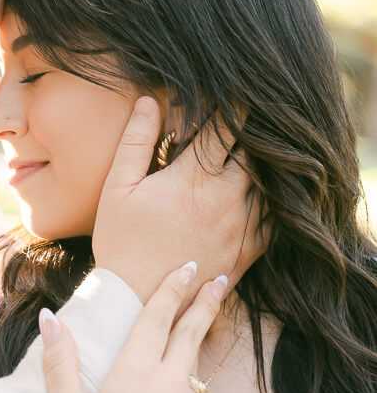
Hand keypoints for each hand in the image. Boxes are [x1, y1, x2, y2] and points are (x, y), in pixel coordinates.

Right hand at [40, 263, 227, 392]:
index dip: (172, 289)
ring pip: (194, 359)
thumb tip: (50, 319)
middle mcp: (167, 381)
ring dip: (202, 331)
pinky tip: (187, 377)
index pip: (158, 317)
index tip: (189, 267)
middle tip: (219, 278)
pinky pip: (193, 390)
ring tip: (209, 315)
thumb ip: (59, 362)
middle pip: (190, 331)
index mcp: (136, 369)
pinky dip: (193, 371)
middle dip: (204, 301)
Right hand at [92, 97, 263, 303]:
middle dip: (251, 137)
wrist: (138, 300)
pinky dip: (273, 203)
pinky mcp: (248, 251)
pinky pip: (274, 220)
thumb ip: (136, 141)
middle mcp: (225, 199)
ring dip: (264, 168)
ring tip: (261, 155)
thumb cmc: (122, 240)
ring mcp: (240, 226)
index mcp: (194, 179)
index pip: (224, 129)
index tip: (239, 92)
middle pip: (255, 153)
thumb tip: (149, 101)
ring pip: (269, 185)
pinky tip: (265, 196)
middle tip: (250, 125)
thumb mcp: (118, 187)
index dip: (233, 106)